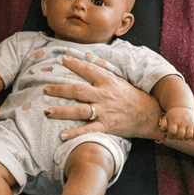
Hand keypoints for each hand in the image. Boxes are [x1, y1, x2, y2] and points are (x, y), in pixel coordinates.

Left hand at [41, 52, 157, 140]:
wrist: (148, 115)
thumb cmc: (131, 96)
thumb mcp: (118, 81)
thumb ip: (102, 75)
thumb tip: (85, 64)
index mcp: (107, 81)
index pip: (88, 69)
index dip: (75, 64)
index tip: (62, 59)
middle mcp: (104, 95)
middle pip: (78, 91)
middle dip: (60, 90)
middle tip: (45, 89)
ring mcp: (104, 111)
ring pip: (80, 110)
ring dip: (62, 111)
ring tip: (47, 112)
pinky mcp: (106, 125)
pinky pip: (88, 129)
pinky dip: (75, 133)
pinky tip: (62, 135)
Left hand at [159, 106, 193, 140]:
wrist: (182, 107)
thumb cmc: (172, 115)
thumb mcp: (166, 117)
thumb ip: (163, 124)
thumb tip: (165, 130)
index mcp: (175, 120)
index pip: (172, 132)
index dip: (171, 135)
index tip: (171, 133)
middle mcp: (183, 121)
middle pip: (181, 135)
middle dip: (178, 137)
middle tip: (178, 135)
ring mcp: (191, 123)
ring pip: (190, 135)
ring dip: (186, 138)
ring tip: (184, 135)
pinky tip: (191, 135)